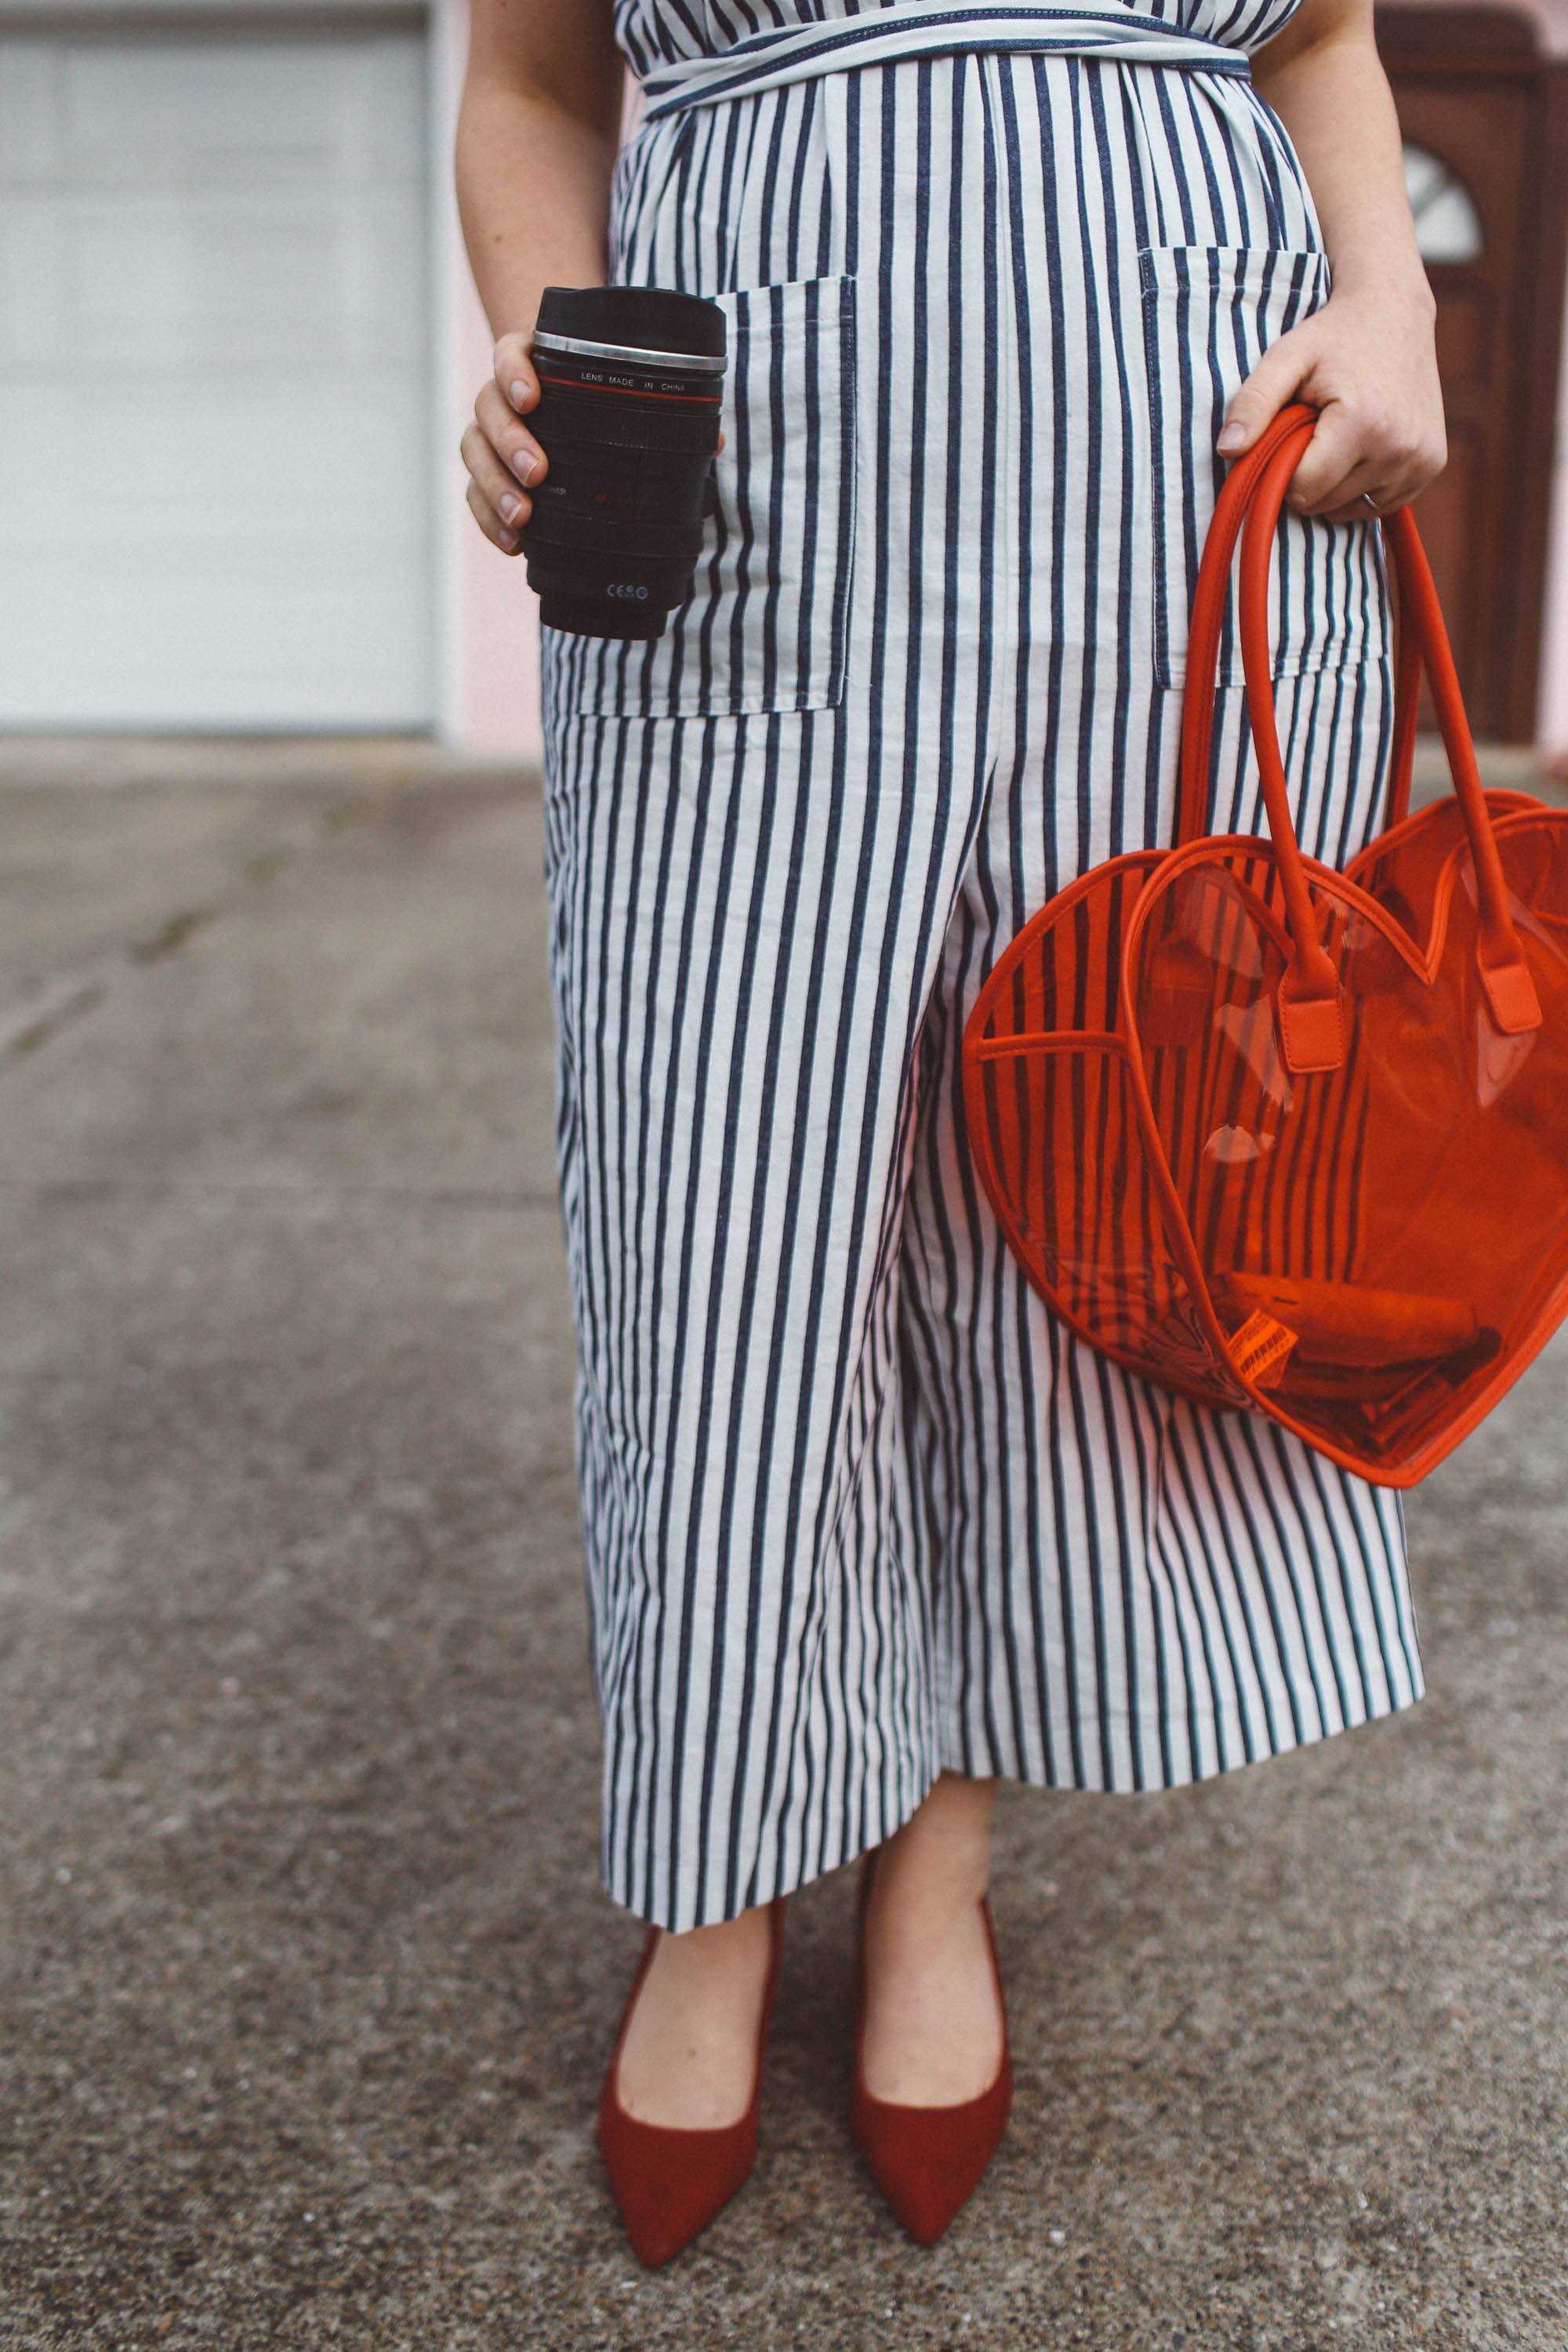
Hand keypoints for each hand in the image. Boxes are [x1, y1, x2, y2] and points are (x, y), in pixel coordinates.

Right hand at [460, 329, 727, 556]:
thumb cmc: (608, 403)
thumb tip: (715, 441)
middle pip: (488, 408)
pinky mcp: (488, 473)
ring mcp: (492, 435)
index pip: (510, 354)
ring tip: (524, 518)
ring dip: (495, 486)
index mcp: (536, 363)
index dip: (513, 372)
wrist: (577, 415)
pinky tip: (513, 543)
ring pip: (474, 452)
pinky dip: (489, 519)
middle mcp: (504, 396)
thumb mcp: (634, 399)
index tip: (532, 397)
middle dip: (509, 442)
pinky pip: (475, 494)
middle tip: (538, 473)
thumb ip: (668, 412)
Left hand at [1215, 283, 1445, 523]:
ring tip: (1340, 435)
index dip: (1283, 469)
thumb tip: (1226, 450)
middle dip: (1308, 477)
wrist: (1395, 311)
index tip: (1288, 436)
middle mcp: (1399, 448)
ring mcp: (1421, 460)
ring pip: (1350, 510)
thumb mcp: (1285, 358)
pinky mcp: (1433, 465)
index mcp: (1363, 423)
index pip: (1302, 489)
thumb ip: (1252, 403)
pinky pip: (1379, 504)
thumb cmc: (1332, 336)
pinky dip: (1363, 486)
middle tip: (1315, 430)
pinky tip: (1363, 447)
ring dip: (1335, 484)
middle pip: (1325, 503)